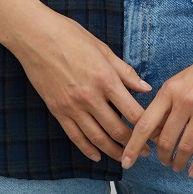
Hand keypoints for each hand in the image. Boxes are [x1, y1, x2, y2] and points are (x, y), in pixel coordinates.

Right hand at [0, 0, 152, 164]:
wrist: (35, 37)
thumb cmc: (70, 36)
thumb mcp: (103, 49)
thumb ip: (125, 72)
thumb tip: (146, 88)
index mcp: (104, 78)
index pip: (132, 111)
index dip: (148, 126)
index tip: (157, 133)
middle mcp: (90, 96)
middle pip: (117, 129)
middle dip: (135, 143)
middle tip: (147, 151)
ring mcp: (72, 106)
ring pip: (97, 137)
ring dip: (114, 151)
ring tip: (126, 157)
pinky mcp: (57, 111)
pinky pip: (75, 136)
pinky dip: (88, 149)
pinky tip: (98, 156)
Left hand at [120, 26, 192, 176]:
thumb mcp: (183, 79)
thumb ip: (170, 101)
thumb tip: (155, 129)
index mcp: (170, 89)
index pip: (145, 123)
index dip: (133, 145)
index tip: (126, 161)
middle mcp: (183, 100)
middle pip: (164, 140)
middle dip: (162, 157)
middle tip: (163, 163)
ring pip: (184, 147)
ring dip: (178, 162)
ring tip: (177, 168)